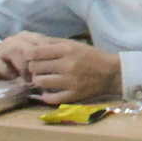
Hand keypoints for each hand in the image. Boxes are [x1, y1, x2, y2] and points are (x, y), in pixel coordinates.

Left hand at [2, 35, 122, 104]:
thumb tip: (32, 42)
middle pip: (35, 67)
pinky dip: (46, 95)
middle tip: (38, 68)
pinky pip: (50, 98)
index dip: (28, 55)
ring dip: (38, 81)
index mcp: (67, 50)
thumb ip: (54, 42)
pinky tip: (48, 92)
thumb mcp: (75, 44)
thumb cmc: (92, 56)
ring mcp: (70, 82)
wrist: (113, 73)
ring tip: (43, 79)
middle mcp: (67, 65)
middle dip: (33, 67)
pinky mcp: (73, 95)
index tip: (30, 57)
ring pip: (39, 82)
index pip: (36, 52)